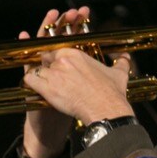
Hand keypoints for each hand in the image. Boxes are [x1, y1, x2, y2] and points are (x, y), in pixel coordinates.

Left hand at [21, 6, 134, 156]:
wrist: (106, 109)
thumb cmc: (111, 93)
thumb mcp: (118, 74)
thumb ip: (121, 62)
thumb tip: (126, 58)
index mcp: (75, 53)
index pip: (56, 48)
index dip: (55, 56)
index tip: (57, 63)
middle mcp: (62, 60)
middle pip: (45, 57)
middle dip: (47, 65)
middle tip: (51, 75)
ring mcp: (53, 73)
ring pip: (37, 68)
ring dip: (39, 74)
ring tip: (43, 82)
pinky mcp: (47, 88)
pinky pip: (29, 80)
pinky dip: (30, 82)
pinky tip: (34, 87)